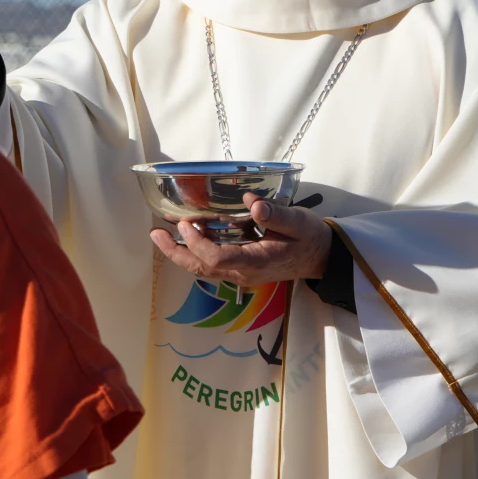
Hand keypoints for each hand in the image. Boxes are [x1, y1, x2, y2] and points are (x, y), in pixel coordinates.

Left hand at [149, 193, 331, 286]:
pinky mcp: (241, 269)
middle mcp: (244, 273)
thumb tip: (252, 203)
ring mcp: (242, 274)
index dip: (198, 243)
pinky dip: (195, 253)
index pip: (218, 258)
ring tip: (161, 236)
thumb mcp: (299, 222)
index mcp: (256, 262)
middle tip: (155, 234)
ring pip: (204, 269)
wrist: (322, 258)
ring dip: (181, 254)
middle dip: (176, 253)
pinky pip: (212, 266)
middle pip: (202, 269)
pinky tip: (187, 237)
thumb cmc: (310, 238)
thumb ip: (276, 214)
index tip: (187, 224)